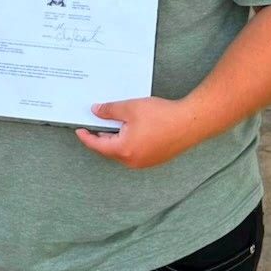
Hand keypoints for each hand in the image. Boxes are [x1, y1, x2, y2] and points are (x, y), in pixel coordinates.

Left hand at [75, 96, 200, 168]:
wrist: (190, 122)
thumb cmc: (162, 116)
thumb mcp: (130, 107)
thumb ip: (109, 110)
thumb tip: (96, 111)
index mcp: (123, 150)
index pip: (97, 145)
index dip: (86, 137)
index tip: (79, 130)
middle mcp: (133, 161)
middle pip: (109, 150)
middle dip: (101, 137)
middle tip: (95, 124)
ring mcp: (145, 162)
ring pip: (122, 152)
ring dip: (116, 140)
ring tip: (114, 124)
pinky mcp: (155, 159)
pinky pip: (135, 153)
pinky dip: (128, 143)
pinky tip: (132, 130)